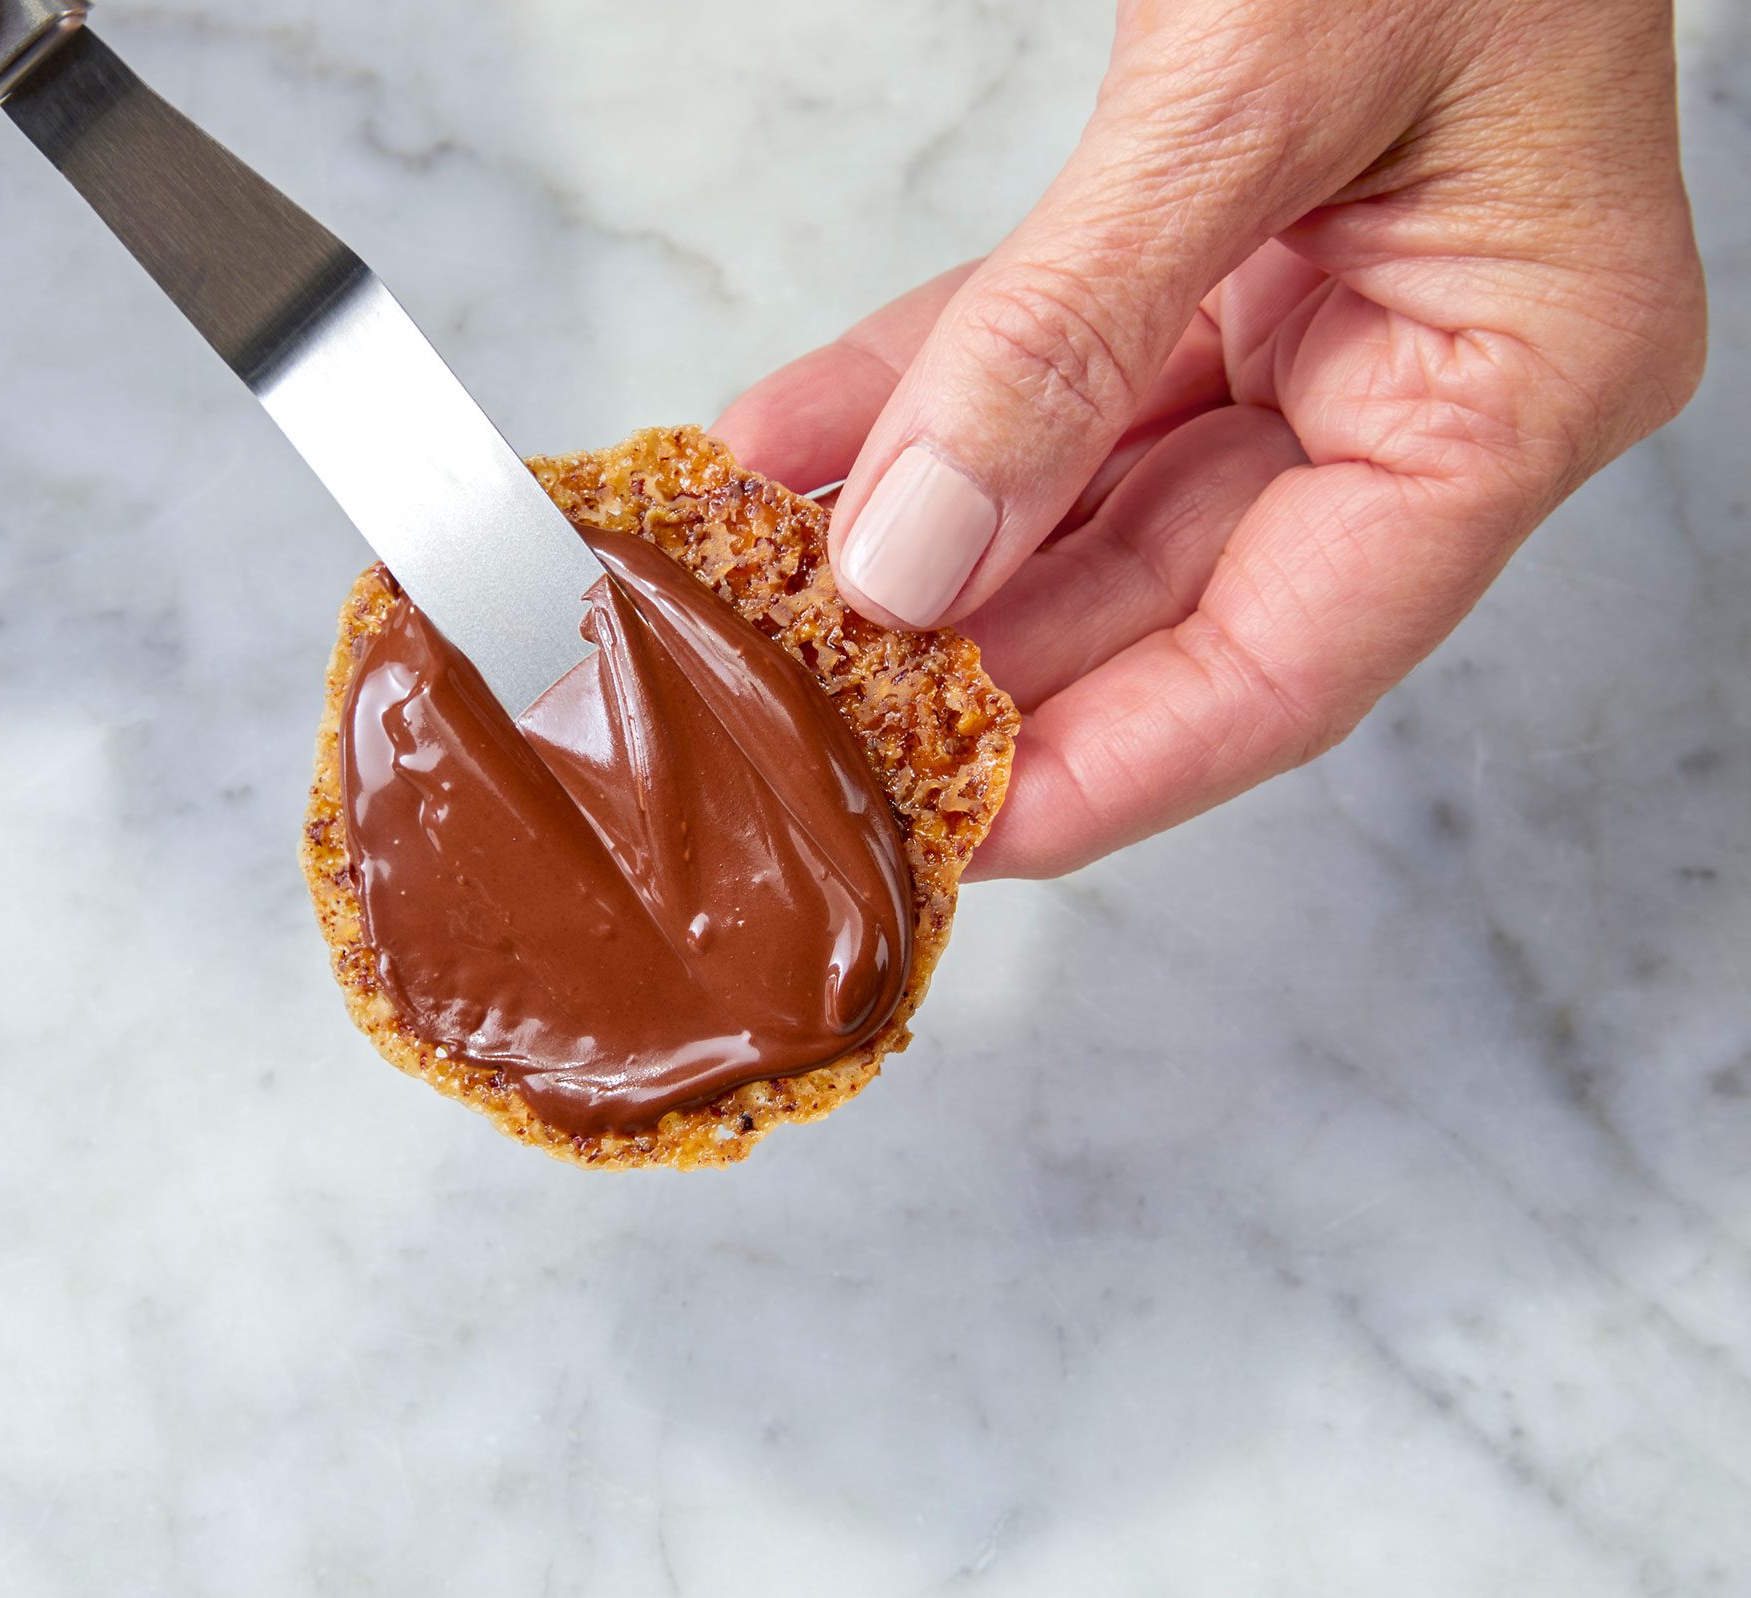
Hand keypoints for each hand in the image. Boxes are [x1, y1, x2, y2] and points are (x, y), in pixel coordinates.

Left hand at [715, 0, 1705, 879]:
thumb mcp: (1253, 91)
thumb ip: (1070, 334)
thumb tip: (913, 549)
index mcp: (1515, 377)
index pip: (1294, 656)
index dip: (1113, 764)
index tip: (953, 833)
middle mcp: (1429, 370)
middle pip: (1173, 593)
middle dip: (977, 658)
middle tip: (812, 729)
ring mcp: (1327, 310)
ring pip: (1092, 491)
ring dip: (915, 537)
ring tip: (755, 598)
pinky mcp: (1229, 245)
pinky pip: (1054, 359)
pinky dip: (920, 402)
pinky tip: (783, 450)